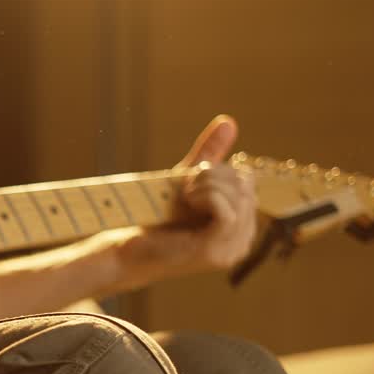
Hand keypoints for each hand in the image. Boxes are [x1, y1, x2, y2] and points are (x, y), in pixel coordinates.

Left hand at [104, 114, 257, 286]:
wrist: (125, 248)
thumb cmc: (154, 218)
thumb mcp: (187, 181)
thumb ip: (210, 155)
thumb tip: (228, 122)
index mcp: (240, 228)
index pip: (248, 184)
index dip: (222, 172)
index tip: (193, 180)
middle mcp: (241, 243)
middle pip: (247, 188)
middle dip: (215, 176)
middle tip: (187, 187)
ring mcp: (229, 250)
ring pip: (238, 197)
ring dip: (207, 184)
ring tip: (186, 194)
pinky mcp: (213, 252)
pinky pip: (227, 211)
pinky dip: (207, 195)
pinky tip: (188, 200)